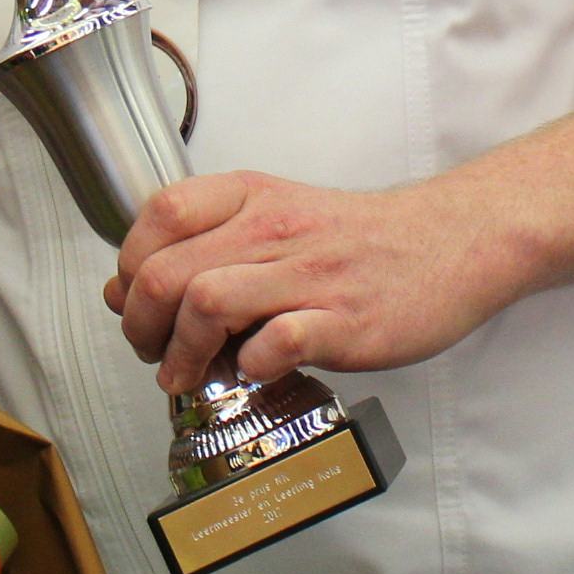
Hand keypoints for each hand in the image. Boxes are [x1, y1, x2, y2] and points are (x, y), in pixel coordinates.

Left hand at [105, 172, 521, 396]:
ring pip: (206, 303)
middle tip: (153, 353)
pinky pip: (276, 343)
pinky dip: (250, 366)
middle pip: (166, 271)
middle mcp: (273, 229)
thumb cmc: (354, 240)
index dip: (129, 264)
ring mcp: (309, 275)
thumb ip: (202, 248)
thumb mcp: (271, 221)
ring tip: (188, 376)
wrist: (449, 243)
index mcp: (251, 197)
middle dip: (141, 325)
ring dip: (182, 352)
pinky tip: (254, 373)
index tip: (137, 300)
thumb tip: (124, 291)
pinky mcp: (343, 321)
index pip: (159, 213)